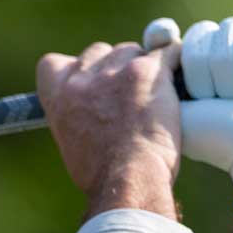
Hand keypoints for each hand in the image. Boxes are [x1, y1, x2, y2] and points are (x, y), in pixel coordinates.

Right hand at [36, 40, 181, 218]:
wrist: (126, 181)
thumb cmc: (102, 173)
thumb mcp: (72, 142)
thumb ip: (77, 114)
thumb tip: (95, 108)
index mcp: (57, 95)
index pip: (53, 63)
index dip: (74, 70)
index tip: (88, 83)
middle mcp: (82, 77)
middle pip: (100, 52)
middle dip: (113, 68)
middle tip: (128, 97)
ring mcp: (115, 71)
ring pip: (133, 51)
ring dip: (143, 68)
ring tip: (153, 100)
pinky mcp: (147, 71)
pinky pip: (169, 52)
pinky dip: (175, 63)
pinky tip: (178, 81)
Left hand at [148, 16, 232, 193]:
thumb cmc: (220, 139)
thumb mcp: (175, 113)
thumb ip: (157, 81)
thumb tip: (156, 49)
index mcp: (193, 74)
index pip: (177, 39)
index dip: (172, 42)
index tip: (170, 49)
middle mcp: (222, 60)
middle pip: (201, 33)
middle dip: (203, 66)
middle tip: (214, 98)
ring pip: (230, 28)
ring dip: (228, 64)